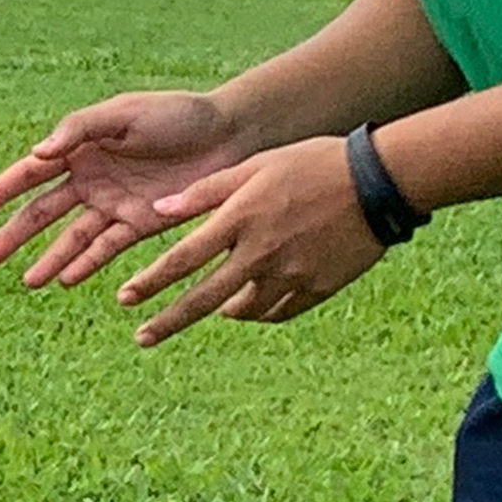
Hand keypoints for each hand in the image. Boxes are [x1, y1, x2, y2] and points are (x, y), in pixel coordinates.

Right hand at [0, 90, 247, 289]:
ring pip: (72, 238)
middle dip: (12, 237)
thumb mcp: (123, 114)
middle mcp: (90, 179)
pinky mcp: (142, 225)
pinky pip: (108, 249)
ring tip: (28, 282)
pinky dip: (88, 265)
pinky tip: (68, 281)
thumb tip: (37, 154)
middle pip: (42, 213)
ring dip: (49, 259)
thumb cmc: (174, 115)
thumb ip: (79, 130)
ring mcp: (114, 204)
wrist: (229, 135)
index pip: (29, 174)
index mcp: (79, 147)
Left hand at [113, 136, 383, 346]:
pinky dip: (261, 311)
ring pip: (245, 308)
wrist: (376, 183)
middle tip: (142, 338)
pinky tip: (250, 308)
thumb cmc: (309, 163)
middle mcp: (260, 252)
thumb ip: (204, 192)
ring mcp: (291, 274)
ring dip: (223, 311)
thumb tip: (158, 211)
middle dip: (169, 321)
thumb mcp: (252, 166)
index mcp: (239, 219)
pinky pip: (280, 310)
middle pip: (205, 297)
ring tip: (210, 311)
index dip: (150, 282)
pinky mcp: (319, 287)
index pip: (182, 259)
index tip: (125, 299)